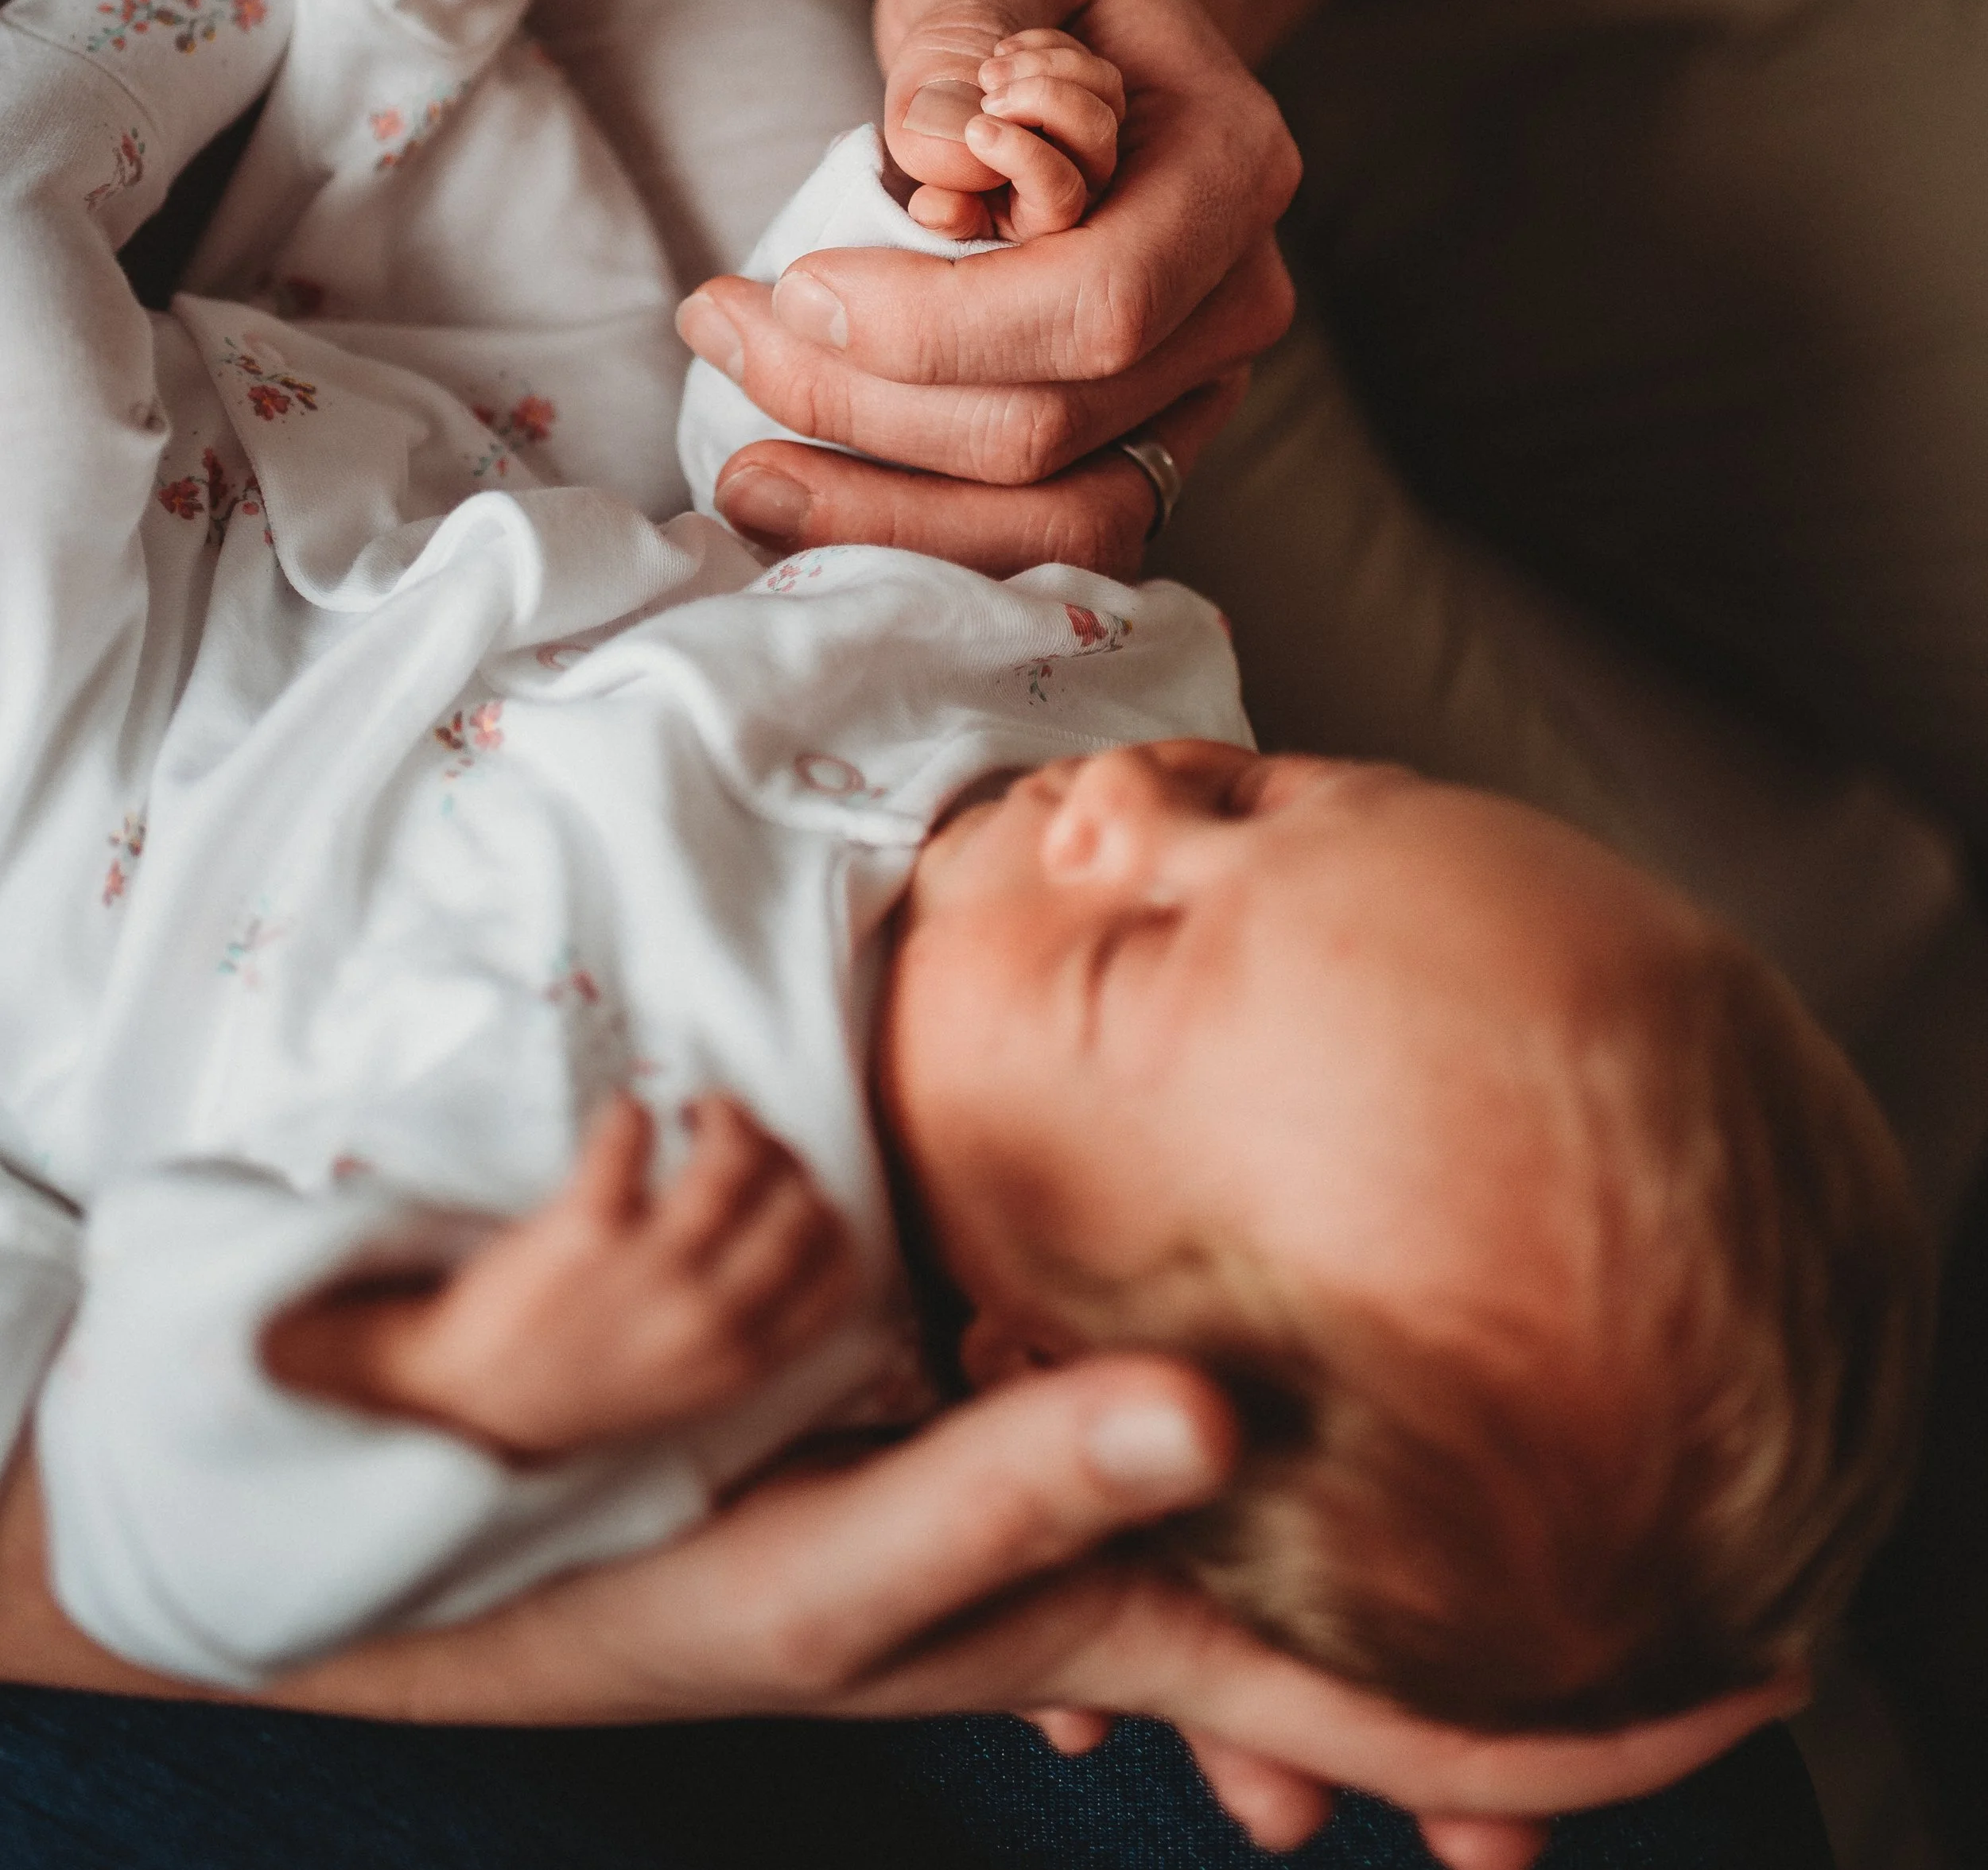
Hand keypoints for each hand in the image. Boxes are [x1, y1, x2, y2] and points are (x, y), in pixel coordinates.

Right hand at [0, 1358, 1798, 1853]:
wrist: (538, 1555)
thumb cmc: (682, 1593)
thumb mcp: (841, 1569)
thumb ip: (1023, 1488)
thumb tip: (1216, 1413)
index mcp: (1129, 1632)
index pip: (1412, 1740)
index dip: (1596, 1735)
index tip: (1759, 1677)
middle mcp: (1137, 1584)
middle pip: (1391, 1659)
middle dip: (1548, 1647)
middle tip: (1702, 1559)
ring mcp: (1086, 1527)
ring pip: (1299, 1557)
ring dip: (1423, 1546)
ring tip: (1549, 1461)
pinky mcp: (1026, 1454)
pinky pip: (1189, 1458)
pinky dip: (1275, 1434)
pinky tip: (1295, 1354)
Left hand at [263, 1095, 856, 1459]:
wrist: (468, 1404)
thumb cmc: (582, 1383)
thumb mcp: (688, 1384)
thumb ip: (749, 1325)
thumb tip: (799, 1226)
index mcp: (741, 1359)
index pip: (838, 1266)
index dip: (824, 1210)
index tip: (789, 1189)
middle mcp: (707, 1319)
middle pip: (797, 1203)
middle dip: (780, 1152)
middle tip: (740, 1138)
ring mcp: (646, 1275)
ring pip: (734, 1161)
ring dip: (725, 1115)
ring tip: (698, 1111)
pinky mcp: (582, 1234)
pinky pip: (631, 1139)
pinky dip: (634, 1112)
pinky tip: (627, 1118)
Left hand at [680, 0, 1297, 574]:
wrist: (1104, 46)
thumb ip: (966, 27)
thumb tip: (933, 150)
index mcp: (1231, 172)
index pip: (1097, 303)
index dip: (935, 325)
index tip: (792, 282)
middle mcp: (1235, 303)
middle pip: (1054, 425)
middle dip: (864, 409)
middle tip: (721, 330)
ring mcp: (1191, 391)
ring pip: (1052, 517)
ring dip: (882, 511)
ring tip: (741, 470)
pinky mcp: (1129, 445)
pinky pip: (1036, 535)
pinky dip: (915, 539)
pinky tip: (798, 508)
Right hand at [895, 25, 1124, 242]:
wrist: (937, 62)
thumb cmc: (925, 109)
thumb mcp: (913, 133)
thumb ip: (927, 173)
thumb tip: (939, 211)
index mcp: (1018, 221)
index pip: (1053, 206)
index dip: (1025, 162)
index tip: (975, 126)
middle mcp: (1063, 190)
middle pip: (1095, 157)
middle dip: (1043, 108)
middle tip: (986, 88)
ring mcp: (1086, 148)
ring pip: (1103, 116)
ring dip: (1047, 76)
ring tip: (988, 67)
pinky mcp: (1100, 106)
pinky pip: (1102, 78)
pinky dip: (1050, 52)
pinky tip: (1003, 49)